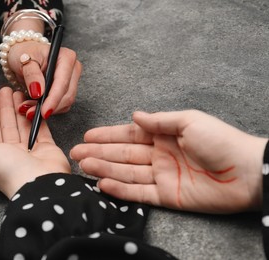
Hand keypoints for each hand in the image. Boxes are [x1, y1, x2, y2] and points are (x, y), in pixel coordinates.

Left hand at [0, 87, 70, 198]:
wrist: (38, 183)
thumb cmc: (8, 171)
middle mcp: (11, 153)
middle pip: (6, 125)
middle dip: (5, 107)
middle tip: (5, 89)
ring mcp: (29, 150)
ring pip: (22, 125)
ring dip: (19, 108)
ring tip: (18, 91)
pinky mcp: (46, 147)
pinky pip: (40, 128)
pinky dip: (36, 115)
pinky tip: (32, 103)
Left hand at [8, 40, 81, 118]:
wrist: (24, 55)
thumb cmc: (24, 53)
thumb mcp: (24, 60)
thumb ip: (32, 75)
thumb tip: (39, 92)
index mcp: (66, 57)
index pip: (62, 83)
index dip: (53, 99)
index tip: (43, 111)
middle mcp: (73, 68)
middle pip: (67, 95)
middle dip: (49, 107)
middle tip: (30, 113)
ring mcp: (72, 80)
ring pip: (65, 103)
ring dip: (48, 109)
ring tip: (29, 109)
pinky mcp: (68, 90)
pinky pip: (62, 106)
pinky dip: (48, 109)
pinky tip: (35, 107)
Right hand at [70, 110, 267, 213]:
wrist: (247, 172)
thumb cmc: (221, 141)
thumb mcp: (188, 121)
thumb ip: (159, 120)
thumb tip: (134, 115)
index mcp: (164, 135)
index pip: (130, 134)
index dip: (108, 135)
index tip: (88, 135)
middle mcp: (159, 155)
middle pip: (123, 154)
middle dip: (99, 152)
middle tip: (76, 153)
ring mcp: (162, 176)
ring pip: (126, 172)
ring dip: (104, 169)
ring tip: (83, 166)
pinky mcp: (167, 196)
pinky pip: (139, 193)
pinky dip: (121, 189)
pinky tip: (104, 184)